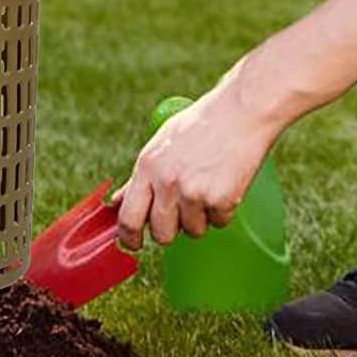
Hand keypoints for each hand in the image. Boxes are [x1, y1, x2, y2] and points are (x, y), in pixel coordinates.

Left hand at [110, 76, 280, 252]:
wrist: (240, 112)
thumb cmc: (201, 124)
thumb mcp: (162, 143)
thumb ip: (139, 177)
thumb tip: (116, 202)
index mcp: (148, 167)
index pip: (128, 218)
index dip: (129, 238)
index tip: (134, 243)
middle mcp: (167, 183)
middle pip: (162, 234)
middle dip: (171, 229)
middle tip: (182, 209)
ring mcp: (194, 193)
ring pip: (193, 231)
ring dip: (201, 217)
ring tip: (208, 184)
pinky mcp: (221, 200)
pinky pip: (219, 223)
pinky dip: (223, 210)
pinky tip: (225, 182)